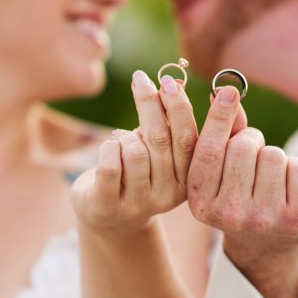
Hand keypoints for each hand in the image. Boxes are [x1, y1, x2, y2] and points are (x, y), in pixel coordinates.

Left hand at [72, 69, 214, 235]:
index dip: (179, 107)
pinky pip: (110, 165)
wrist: (109, 217)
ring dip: (125, 136)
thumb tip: (173, 83)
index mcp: (188, 179)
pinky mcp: (110, 206)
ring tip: (120, 139)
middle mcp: (169, 195)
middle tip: (141, 80)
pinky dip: (107, 147)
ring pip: (135, 152)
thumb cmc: (137, 174)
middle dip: (150, 104)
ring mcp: (140, 203)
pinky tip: (109, 148)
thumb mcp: (159, 154)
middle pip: (161, 139)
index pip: (189, 139)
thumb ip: (169, 126)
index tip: (169, 80)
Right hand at [187, 85, 297, 297]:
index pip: (208, 150)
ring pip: (272, 154)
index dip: (219, 117)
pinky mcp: (295, 219)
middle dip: (251, 141)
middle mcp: (228, 213)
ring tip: (268, 178)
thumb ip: (222, 136)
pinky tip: (287, 187)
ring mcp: (263, 218)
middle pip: (243, 146)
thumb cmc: (238, 198)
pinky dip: (296, 169)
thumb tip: (224, 93)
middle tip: (252, 157)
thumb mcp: (220, 173)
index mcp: (200, 201)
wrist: (266, 246)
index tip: (229, 92)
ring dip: (273, 157)